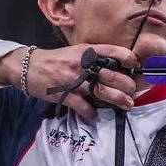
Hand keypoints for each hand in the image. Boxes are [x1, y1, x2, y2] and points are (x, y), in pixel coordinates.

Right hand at [10, 44, 141, 119]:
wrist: (29, 66)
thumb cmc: (56, 60)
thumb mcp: (76, 52)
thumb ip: (94, 58)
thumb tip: (116, 67)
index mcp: (86, 51)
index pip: (113, 51)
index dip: (128, 58)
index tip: (136, 66)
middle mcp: (82, 64)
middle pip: (111, 75)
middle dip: (126, 85)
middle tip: (132, 92)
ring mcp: (73, 79)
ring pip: (101, 91)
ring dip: (117, 100)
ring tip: (126, 104)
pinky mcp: (64, 94)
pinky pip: (83, 106)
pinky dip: (91, 112)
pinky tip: (94, 114)